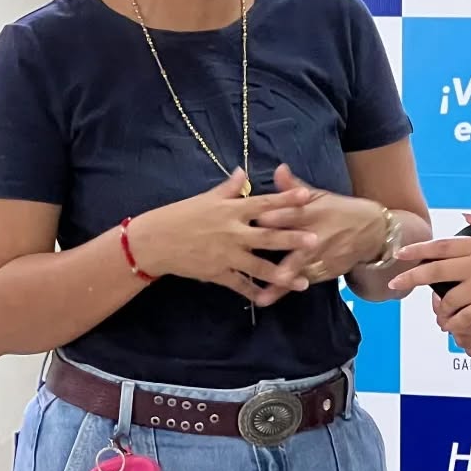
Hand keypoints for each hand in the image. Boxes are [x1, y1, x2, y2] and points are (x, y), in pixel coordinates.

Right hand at [127, 169, 320, 305]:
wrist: (155, 242)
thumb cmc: (180, 215)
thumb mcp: (205, 198)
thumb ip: (229, 188)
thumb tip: (243, 171)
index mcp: (231, 210)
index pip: (264, 203)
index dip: (286, 199)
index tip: (306, 197)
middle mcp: (233, 232)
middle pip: (268, 236)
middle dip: (292, 240)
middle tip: (315, 241)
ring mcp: (226, 255)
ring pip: (259, 266)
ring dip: (282, 274)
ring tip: (302, 281)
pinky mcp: (218, 273)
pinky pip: (240, 284)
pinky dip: (255, 292)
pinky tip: (270, 298)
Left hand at [252, 164, 389, 285]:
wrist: (371, 231)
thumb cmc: (339, 210)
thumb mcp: (319, 195)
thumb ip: (294, 187)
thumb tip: (278, 168)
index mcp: (311, 212)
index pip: (290, 214)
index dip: (271, 217)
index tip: (251, 220)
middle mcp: (315, 235)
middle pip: (292, 242)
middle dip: (272, 248)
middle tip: (247, 255)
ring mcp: (320, 256)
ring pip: (297, 268)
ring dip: (278, 279)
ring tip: (260, 292)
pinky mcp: (324, 271)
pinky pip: (302, 280)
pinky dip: (285, 290)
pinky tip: (266, 299)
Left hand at [388, 215, 470, 337]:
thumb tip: (467, 216)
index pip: (443, 246)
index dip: (419, 249)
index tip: (400, 254)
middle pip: (436, 271)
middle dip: (411, 278)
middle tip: (394, 284)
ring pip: (449, 300)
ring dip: (440, 309)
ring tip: (439, 316)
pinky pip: (467, 317)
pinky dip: (458, 323)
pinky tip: (454, 327)